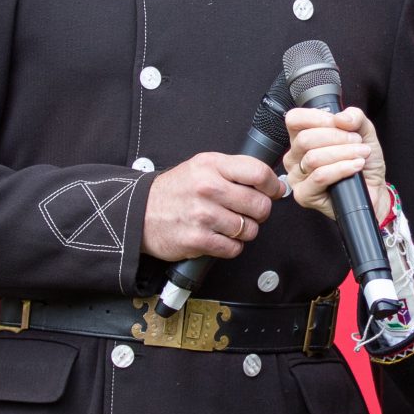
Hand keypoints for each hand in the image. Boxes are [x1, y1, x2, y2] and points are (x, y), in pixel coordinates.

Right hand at [140, 151, 284, 262]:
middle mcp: (208, 188)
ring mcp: (203, 215)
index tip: (273, 192)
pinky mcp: (198, 239)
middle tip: (248, 212)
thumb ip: (234, 171)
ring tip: (229, 224)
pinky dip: (231, 246)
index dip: (272, 185)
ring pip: (249, 229)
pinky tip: (219, 237)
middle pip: (260, 205)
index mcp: (211, 165)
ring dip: (244, 231)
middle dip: (260, 212)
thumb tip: (272, 183)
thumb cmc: (176, 191)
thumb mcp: (201, 166)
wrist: (140, 213)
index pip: (259, 173)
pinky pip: (234, 248)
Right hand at [282, 106, 389, 224]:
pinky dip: (341, 169)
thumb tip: (340, 118)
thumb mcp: (364, 132)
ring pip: (313, 158)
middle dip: (337, 137)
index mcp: (302, 138)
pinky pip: (320, 176)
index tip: (339, 123)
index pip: (295, 119)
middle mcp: (295, 157)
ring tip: (361, 155)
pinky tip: (356, 167)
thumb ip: (355, 117)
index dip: (318, 118)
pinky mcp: (304, 195)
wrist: (374, 191)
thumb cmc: (363, 162)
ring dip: (343, 154)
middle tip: (358, 142)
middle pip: (305, 138)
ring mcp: (296, 177)